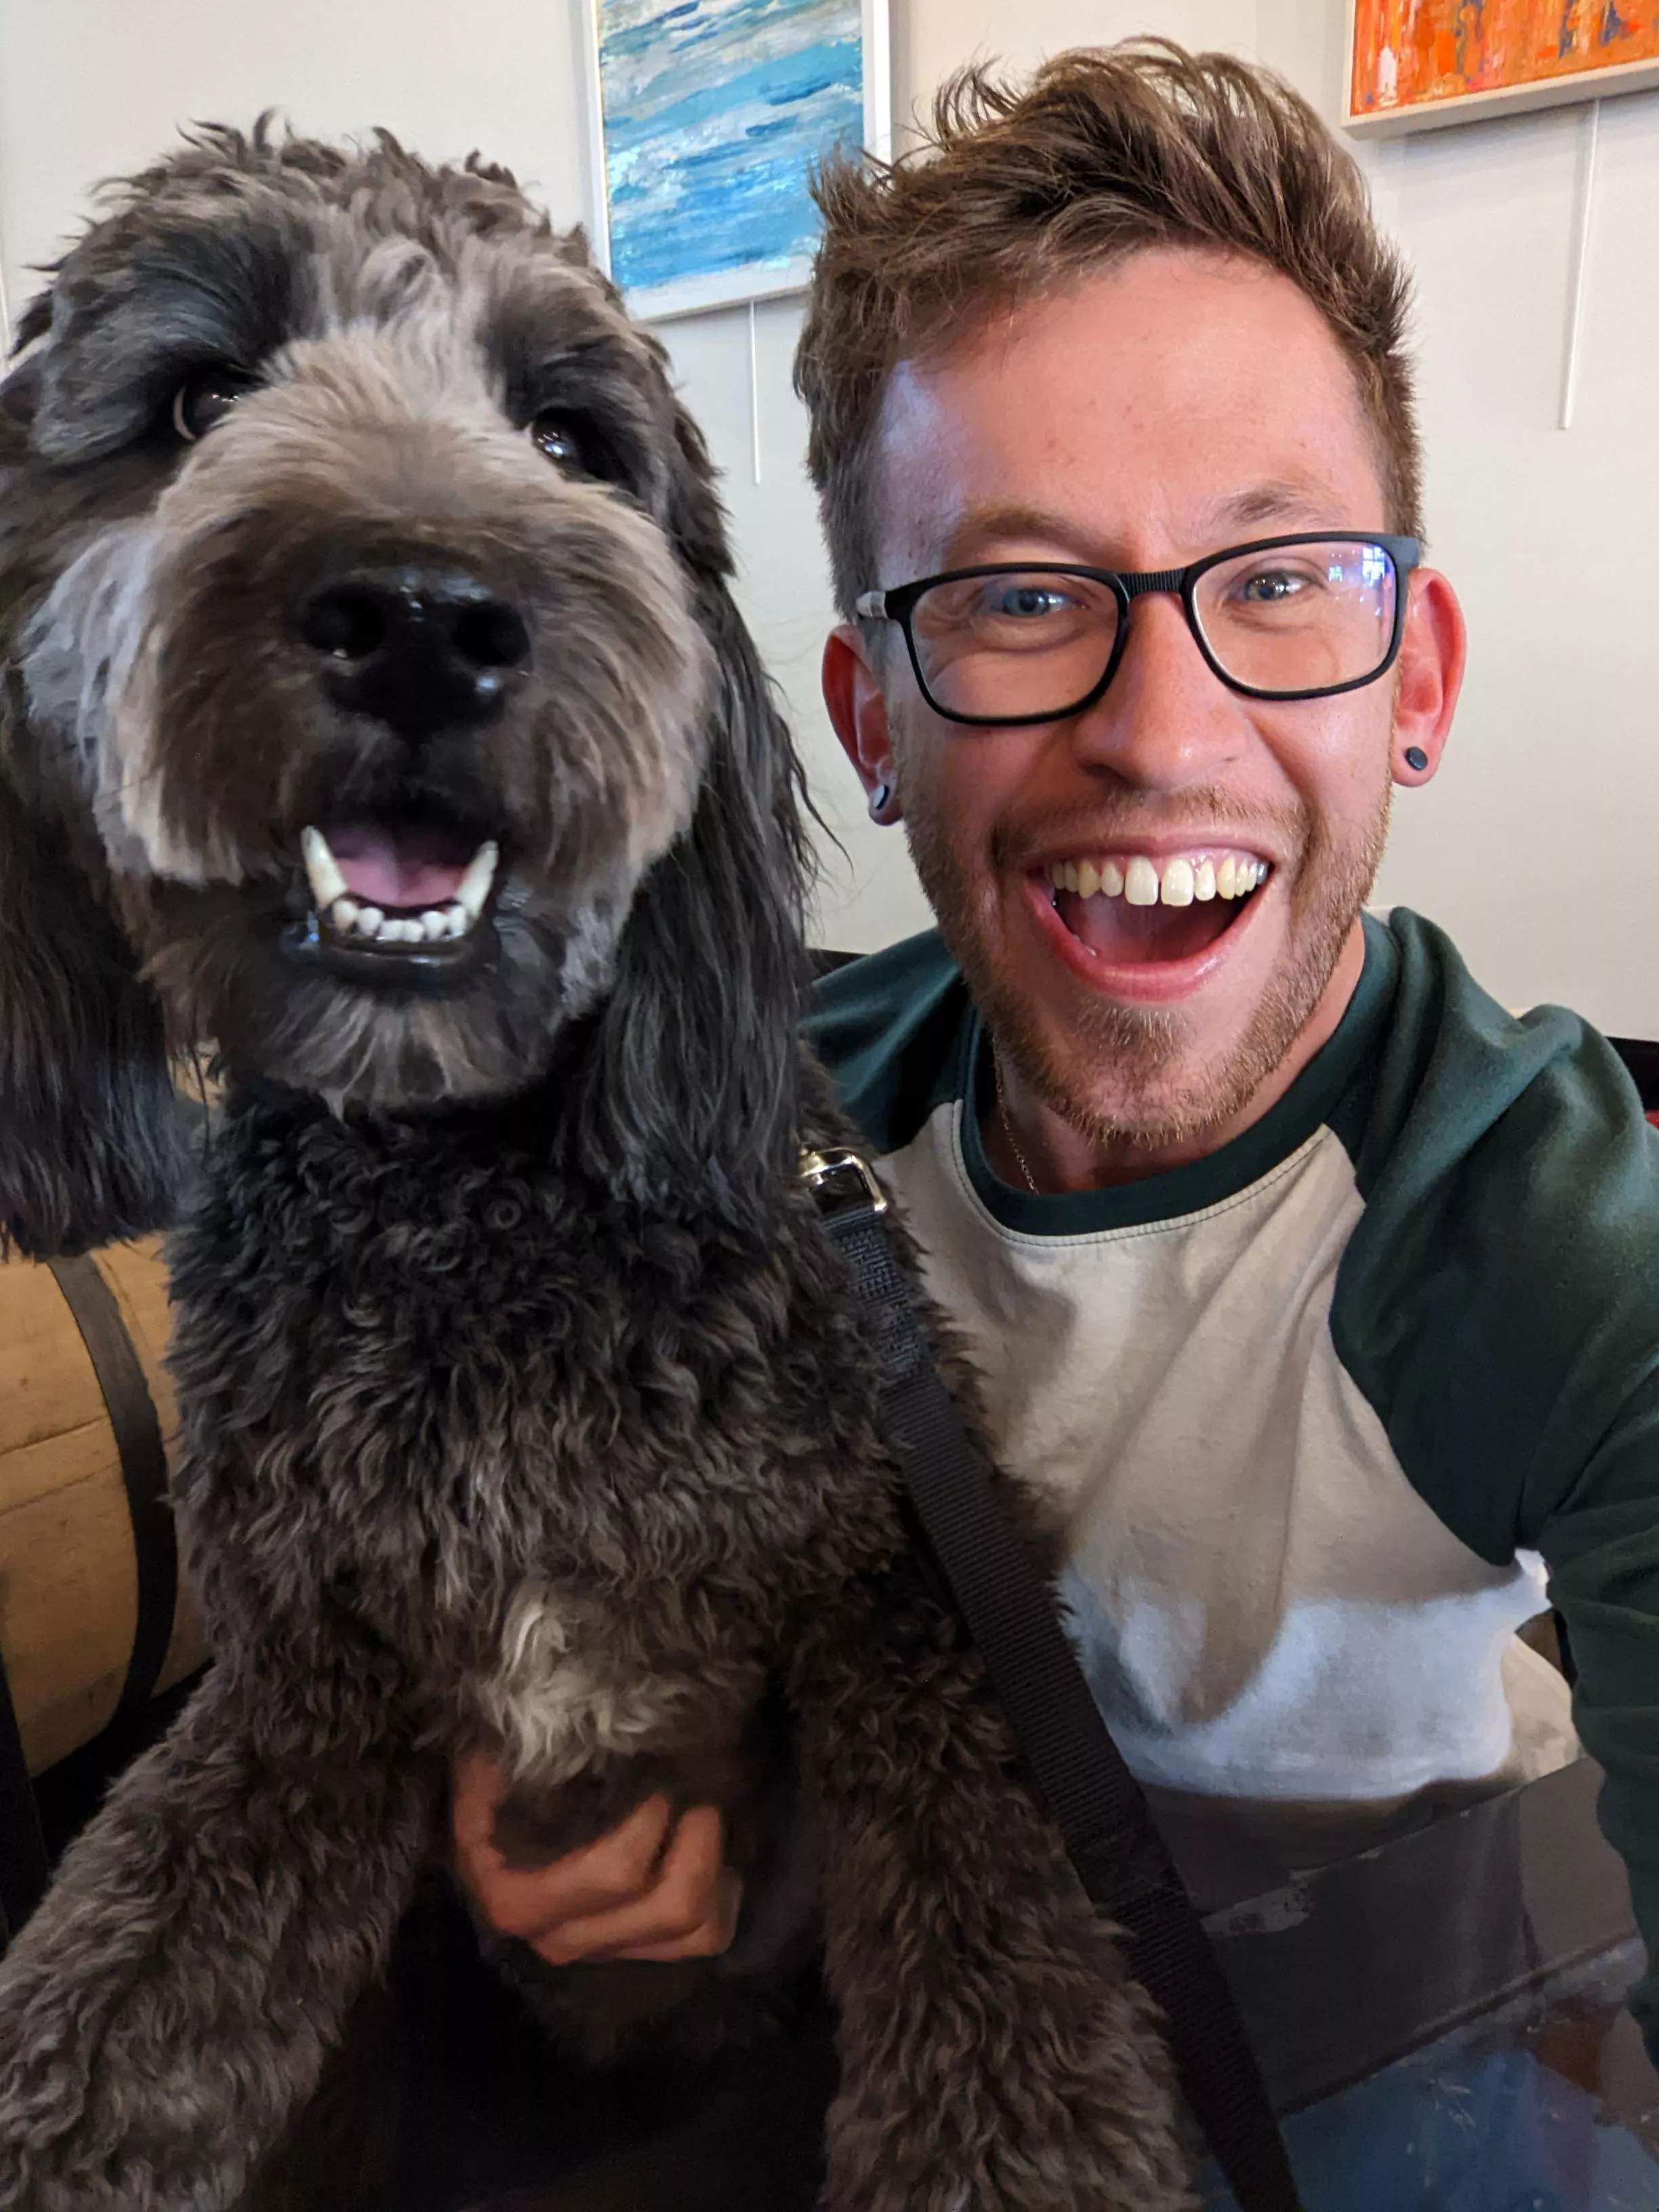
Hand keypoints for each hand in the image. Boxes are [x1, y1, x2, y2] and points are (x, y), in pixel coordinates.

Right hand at [451, 1751, 740, 1966]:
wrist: (485, 1817)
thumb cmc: (498, 1778)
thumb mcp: (500, 1762)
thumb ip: (544, 1762)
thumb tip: (615, 1747)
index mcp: (519, 1897)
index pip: (616, 1872)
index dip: (653, 1818)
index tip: (654, 1774)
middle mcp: (560, 1938)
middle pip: (670, 1907)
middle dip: (698, 1837)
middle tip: (694, 1787)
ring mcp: (601, 1951)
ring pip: (696, 1930)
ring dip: (712, 1864)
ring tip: (703, 1813)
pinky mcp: (634, 1949)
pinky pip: (705, 1939)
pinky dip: (721, 1894)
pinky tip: (709, 1852)